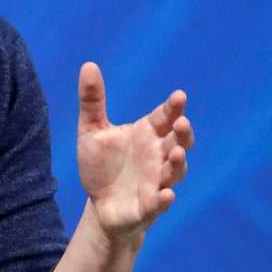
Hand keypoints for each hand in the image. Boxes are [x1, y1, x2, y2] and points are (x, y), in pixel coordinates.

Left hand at [76, 61, 193, 243]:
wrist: (99, 204)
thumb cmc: (102, 165)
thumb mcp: (91, 131)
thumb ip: (92, 101)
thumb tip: (88, 64)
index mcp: (147, 134)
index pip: (164, 117)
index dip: (173, 108)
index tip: (179, 96)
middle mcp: (158, 156)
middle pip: (178, 142)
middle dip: (183, 133)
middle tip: (182, 122)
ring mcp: (157, 182)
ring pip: (174, 172)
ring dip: (178, 164)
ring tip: (177, 154)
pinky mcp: (149, 206)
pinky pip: (160, 203)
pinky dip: (164, 199)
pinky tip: (167, 194)